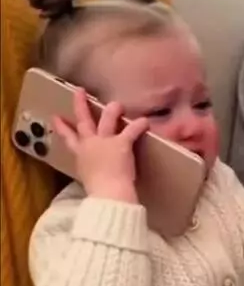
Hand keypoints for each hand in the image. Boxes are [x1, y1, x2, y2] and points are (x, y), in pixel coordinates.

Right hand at [54, 88, 148, 203]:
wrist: (107, 194)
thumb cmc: (98, 193)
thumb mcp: (89, 181)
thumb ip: (91, 174)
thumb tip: (97, 178)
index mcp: (81, 156)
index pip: (69, 139)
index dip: (62, 127)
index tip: (56, 117)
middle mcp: (90, 145)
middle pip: (84, 121)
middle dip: (80, 105)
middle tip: (79, 91)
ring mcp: (105, 142)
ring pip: (107, 119)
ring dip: (112, 110)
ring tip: (117, 104)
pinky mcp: (121, 143)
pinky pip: (132, 130)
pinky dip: (139, 125)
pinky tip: (145, 121)